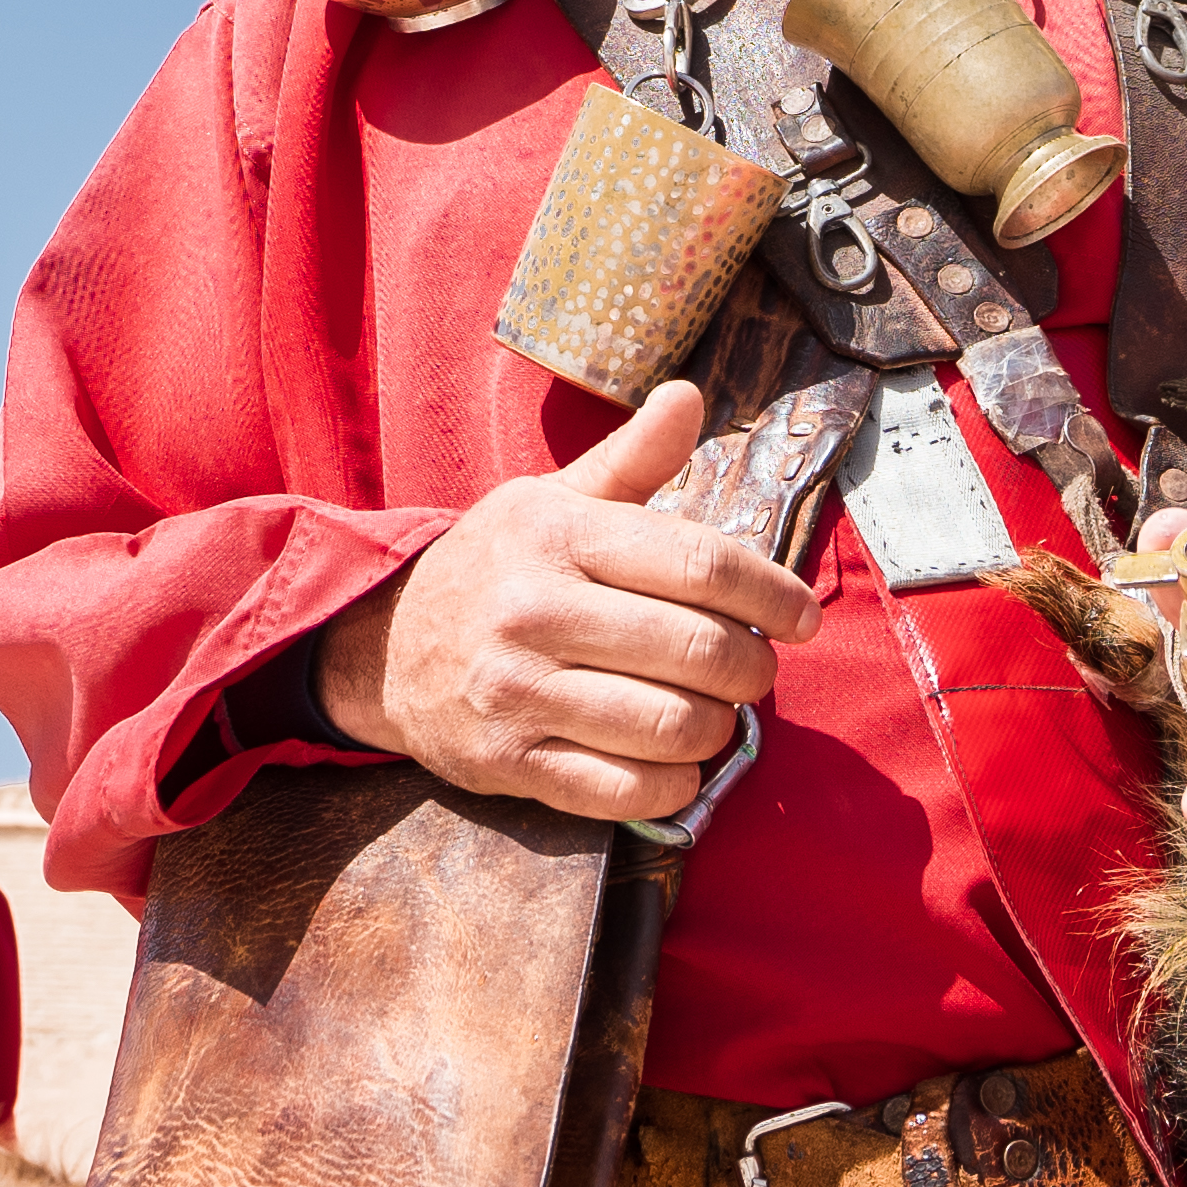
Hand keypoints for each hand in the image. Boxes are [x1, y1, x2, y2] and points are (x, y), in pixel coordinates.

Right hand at [317, 379, 818, 820]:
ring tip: (714, 712)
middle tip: (756, 670)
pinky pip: (624, 790)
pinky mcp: (509, 762)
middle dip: (752, 669)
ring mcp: (519, 692)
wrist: (383, 648)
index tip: (803, 617)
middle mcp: (536, 611)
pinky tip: (676, 762)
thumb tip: (688, 395)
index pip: (700, 565)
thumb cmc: (495, 567)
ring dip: (717, 728)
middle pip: (698, 650)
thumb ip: (631, 458)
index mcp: (560, 536)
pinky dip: (673, 784)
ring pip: (670, 726)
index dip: (772, 595)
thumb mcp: (553, 500)